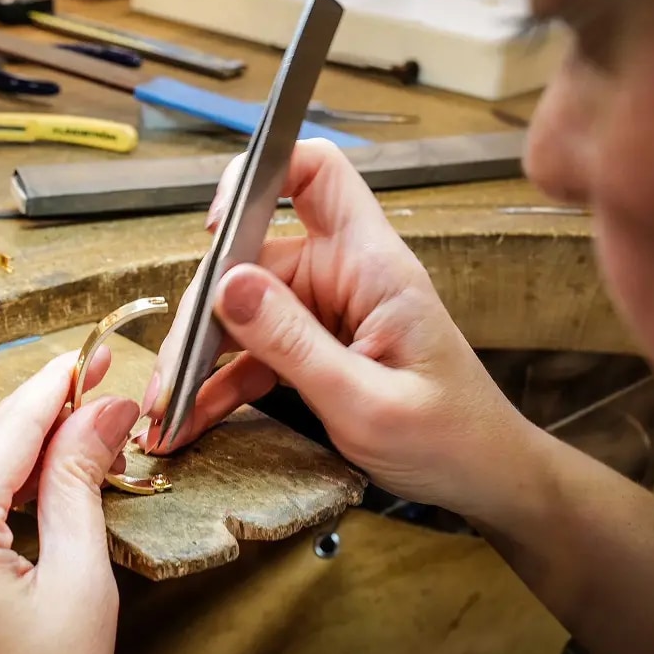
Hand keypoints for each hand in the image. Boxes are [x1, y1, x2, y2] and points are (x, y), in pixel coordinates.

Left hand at [0, 349, 138, 653]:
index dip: (54, 387)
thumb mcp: (79, 594)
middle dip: (28, 418)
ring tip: (67, 455)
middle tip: (93, 406)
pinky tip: (19, 502)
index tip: (94, 360)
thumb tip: (100, 415)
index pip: (2, 431)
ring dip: (1, 457)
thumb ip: (77, 487)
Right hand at [142, 138, 529, 514]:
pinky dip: (218, 383)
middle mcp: (343, 275)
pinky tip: (189, 420)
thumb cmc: (451, 439)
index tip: (217, 229)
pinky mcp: (314, 347)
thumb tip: (226, 284)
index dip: (261, 176)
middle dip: (202, 311)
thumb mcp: (366, 402)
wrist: (487, 480)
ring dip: (199, 357)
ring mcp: (326, 311)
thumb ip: (294, 344)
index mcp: (370, 265)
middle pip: (253, 256)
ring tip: (166, 411)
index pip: (316, 173)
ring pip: (241, 308)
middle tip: (170, 377)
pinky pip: (252, 352)